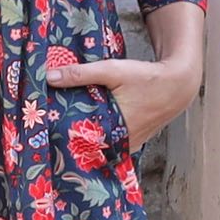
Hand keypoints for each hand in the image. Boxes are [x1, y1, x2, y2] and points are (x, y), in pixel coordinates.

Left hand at [45, 54, 200, 149]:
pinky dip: (98, 140)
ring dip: (83, 142)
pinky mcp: (133, 142)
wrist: (177, 85)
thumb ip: (80, 74)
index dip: (61, 141)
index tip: (42, 137)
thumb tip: (48, 76)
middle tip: (45, 136)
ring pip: (100, 148)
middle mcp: (122, 143)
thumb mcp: (112, 71)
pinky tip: (83, 131)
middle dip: (68, 142)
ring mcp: (129, 145)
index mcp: (115, 130)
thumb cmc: (146, 78)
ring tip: (57, 135)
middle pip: (88, 148)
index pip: (81, 144)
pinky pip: (110, 146)